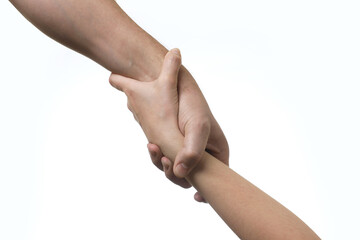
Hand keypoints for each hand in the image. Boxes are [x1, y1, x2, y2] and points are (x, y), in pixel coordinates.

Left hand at [109, 49, 183, 158]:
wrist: (169, 140)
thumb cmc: (166, 112)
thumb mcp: (169, 85)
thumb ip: (171, 66)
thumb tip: (175, 50)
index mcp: (133, 91)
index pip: (115, 79)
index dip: (115, 74)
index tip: (115, 69)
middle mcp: (132, 104)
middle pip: (128, 91)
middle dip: (133, 85)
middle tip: (140, 78)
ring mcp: (139, 116)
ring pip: (138, 105)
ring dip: (145, 100)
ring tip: (156, 96)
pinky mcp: (147, 127)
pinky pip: (148, 115)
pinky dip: (153, 112)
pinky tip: (163, 112)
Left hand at [147, 64, 229, 201]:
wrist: (174, 85)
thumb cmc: (192, 105)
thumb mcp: (197, 127)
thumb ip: (192, 150)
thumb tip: (180, 174)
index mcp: (217, 150)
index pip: (218, 178)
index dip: (208, 190)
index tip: (197, 196)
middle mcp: (204, 153)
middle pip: (194, 178)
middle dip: (176, 175)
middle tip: (165, 161)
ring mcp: (188, 151)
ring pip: (177, 171)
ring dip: (163, 164)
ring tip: (154, 148)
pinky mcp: (174, 146)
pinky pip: (166, 159)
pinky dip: (157, 156)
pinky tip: (151, 146)